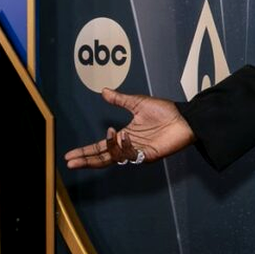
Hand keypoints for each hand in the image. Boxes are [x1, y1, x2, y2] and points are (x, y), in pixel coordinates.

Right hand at [64, 88, 194, 168]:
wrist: (184, 116)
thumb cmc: (165, 111)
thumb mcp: (137, 103)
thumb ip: (120, 99)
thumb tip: (103, 91)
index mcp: (124, 135)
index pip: (100, 147)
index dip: (85, 151)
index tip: (69, 156)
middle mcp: (129, 146)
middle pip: (103, 156)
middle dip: (87, 159)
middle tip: (71, 162)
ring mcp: (138, 152)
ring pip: (115, 157)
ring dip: (110, 147)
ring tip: (113, 134)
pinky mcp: (148, 155)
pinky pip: (131, 155)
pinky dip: (124, 147)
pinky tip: (122, 137)